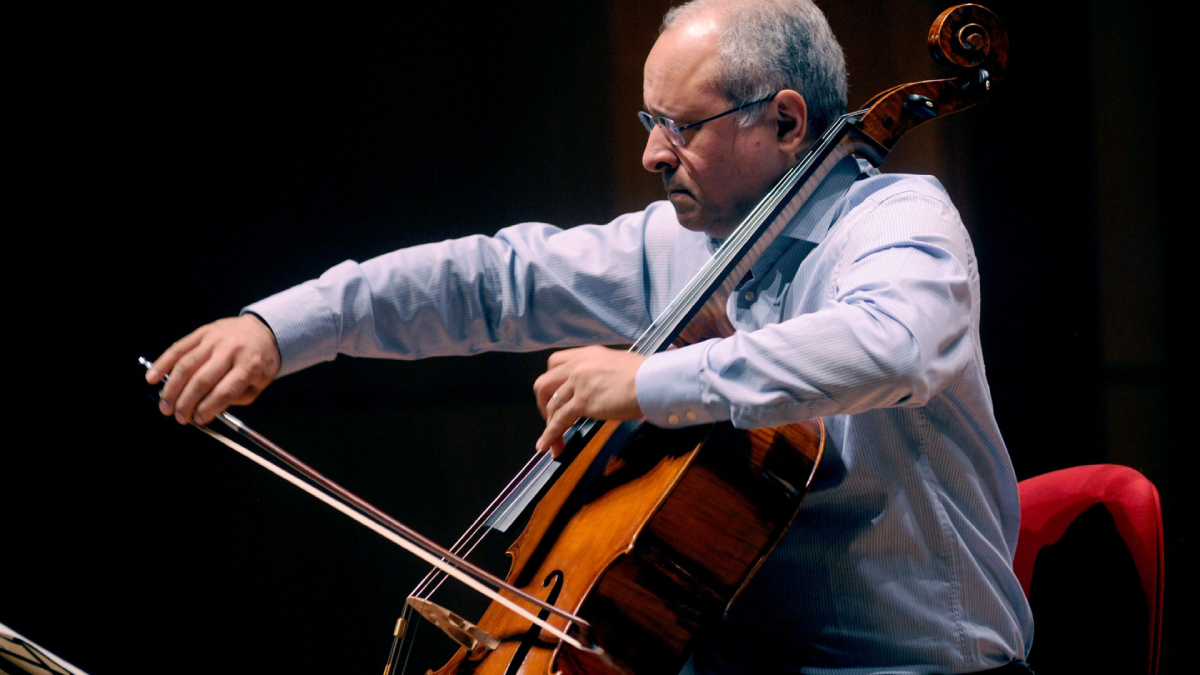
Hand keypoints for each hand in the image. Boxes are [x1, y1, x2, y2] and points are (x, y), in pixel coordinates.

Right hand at [146, 314, 280, 424]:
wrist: (263, 329)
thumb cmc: (260, 361)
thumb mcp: (259, 383)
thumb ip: (237, 397)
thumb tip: (208, 410)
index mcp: (249, 366)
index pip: (224, 391)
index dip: (208, 408)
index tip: (199, 420)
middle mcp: (231, 351)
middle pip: (202, 380)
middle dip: (186, 402)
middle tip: (178, 417)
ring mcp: (214, 340)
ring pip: (186, 365)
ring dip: (172, 389)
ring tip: (165, 406)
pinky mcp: (202, 332)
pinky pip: (178, 348)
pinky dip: (162, 364)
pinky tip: (151, 378)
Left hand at [532, 345, 645, 455]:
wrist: (653, 380)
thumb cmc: (647, 374)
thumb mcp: (620, 365)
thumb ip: (606, 373)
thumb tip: (608, 385)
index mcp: (587, 354)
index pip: (555, 362)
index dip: (551, 381)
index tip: (556, 395)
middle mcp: (578, 365)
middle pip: (544, 383)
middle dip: (543, 403)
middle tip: (551, 418)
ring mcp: (578, 383)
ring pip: (551, 405)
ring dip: (549, 425)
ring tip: (552, 442)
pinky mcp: (583, 402)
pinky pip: (559, 420)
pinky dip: (550, 435)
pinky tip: (546, 446)